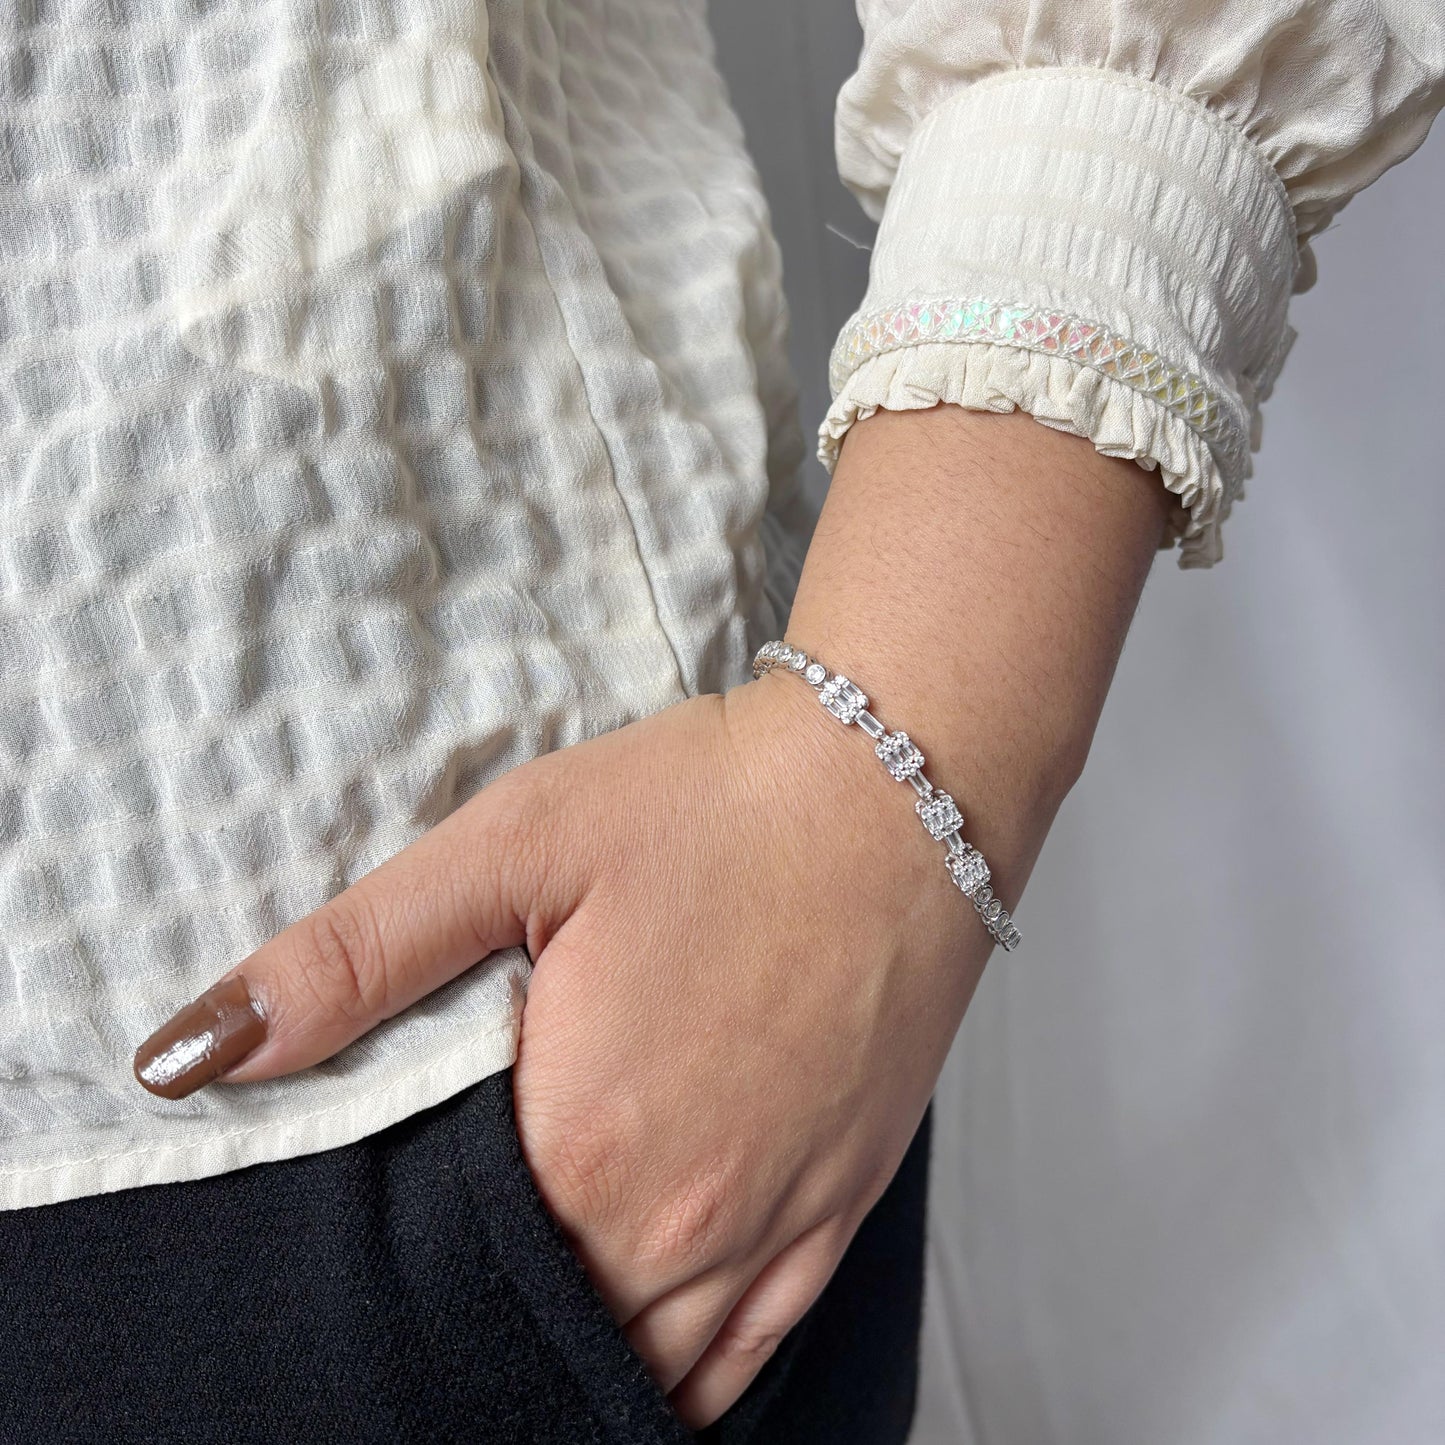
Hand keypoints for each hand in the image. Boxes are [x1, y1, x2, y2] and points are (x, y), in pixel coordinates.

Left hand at [133, 670, 991, 1427]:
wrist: (896, 783)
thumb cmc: (715, 805)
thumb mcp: (512, 849)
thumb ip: (351, 961)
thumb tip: (196, 1052)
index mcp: (582, 1144)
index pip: (452, 1280)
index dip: (404, 1274)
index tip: (381, 1255)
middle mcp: (683, 1217)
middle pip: (548, 1334)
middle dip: (487, 1321)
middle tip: (445, 1292)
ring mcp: (775, 1221)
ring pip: (649, 1366)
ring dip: (579, 1359)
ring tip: (523, 1331)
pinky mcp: (842, 1202)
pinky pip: (753, 1352)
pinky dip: (687, 1382)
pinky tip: (647, 1376)